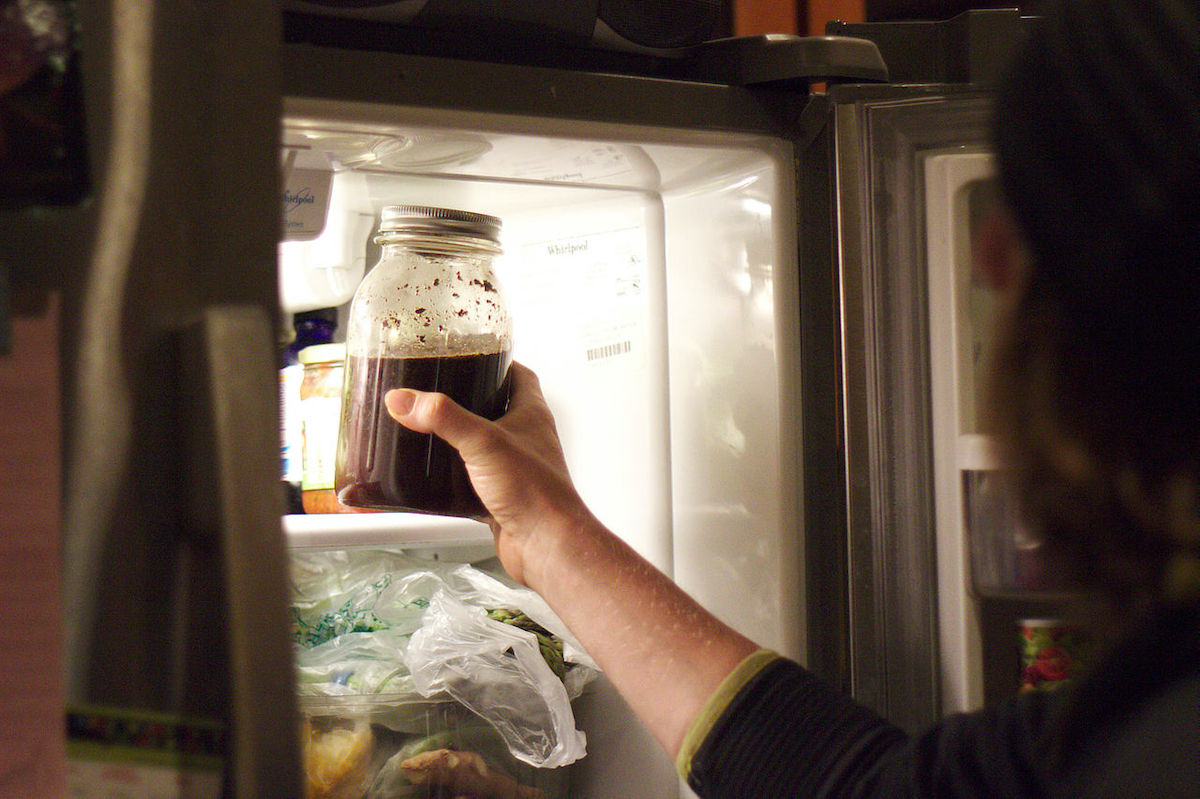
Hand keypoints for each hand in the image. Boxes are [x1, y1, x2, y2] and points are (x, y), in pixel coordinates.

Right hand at [384, 362, 589, 588]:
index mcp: (531, 414)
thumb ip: (443, 417)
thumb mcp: (483, 442)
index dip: (497, 363)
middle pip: (499, 408)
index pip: (519, 375)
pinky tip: (433, 478)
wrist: (546, 545)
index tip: (472, 356)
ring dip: (459, 439)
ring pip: (484, 446)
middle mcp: (525, 439)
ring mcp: (515, 468)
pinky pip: (474, 480)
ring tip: (429, 430)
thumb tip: (406, 400)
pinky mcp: (501, 497)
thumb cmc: (536, 493)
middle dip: (469, 400)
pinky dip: (454, 478)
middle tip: (439, 393)